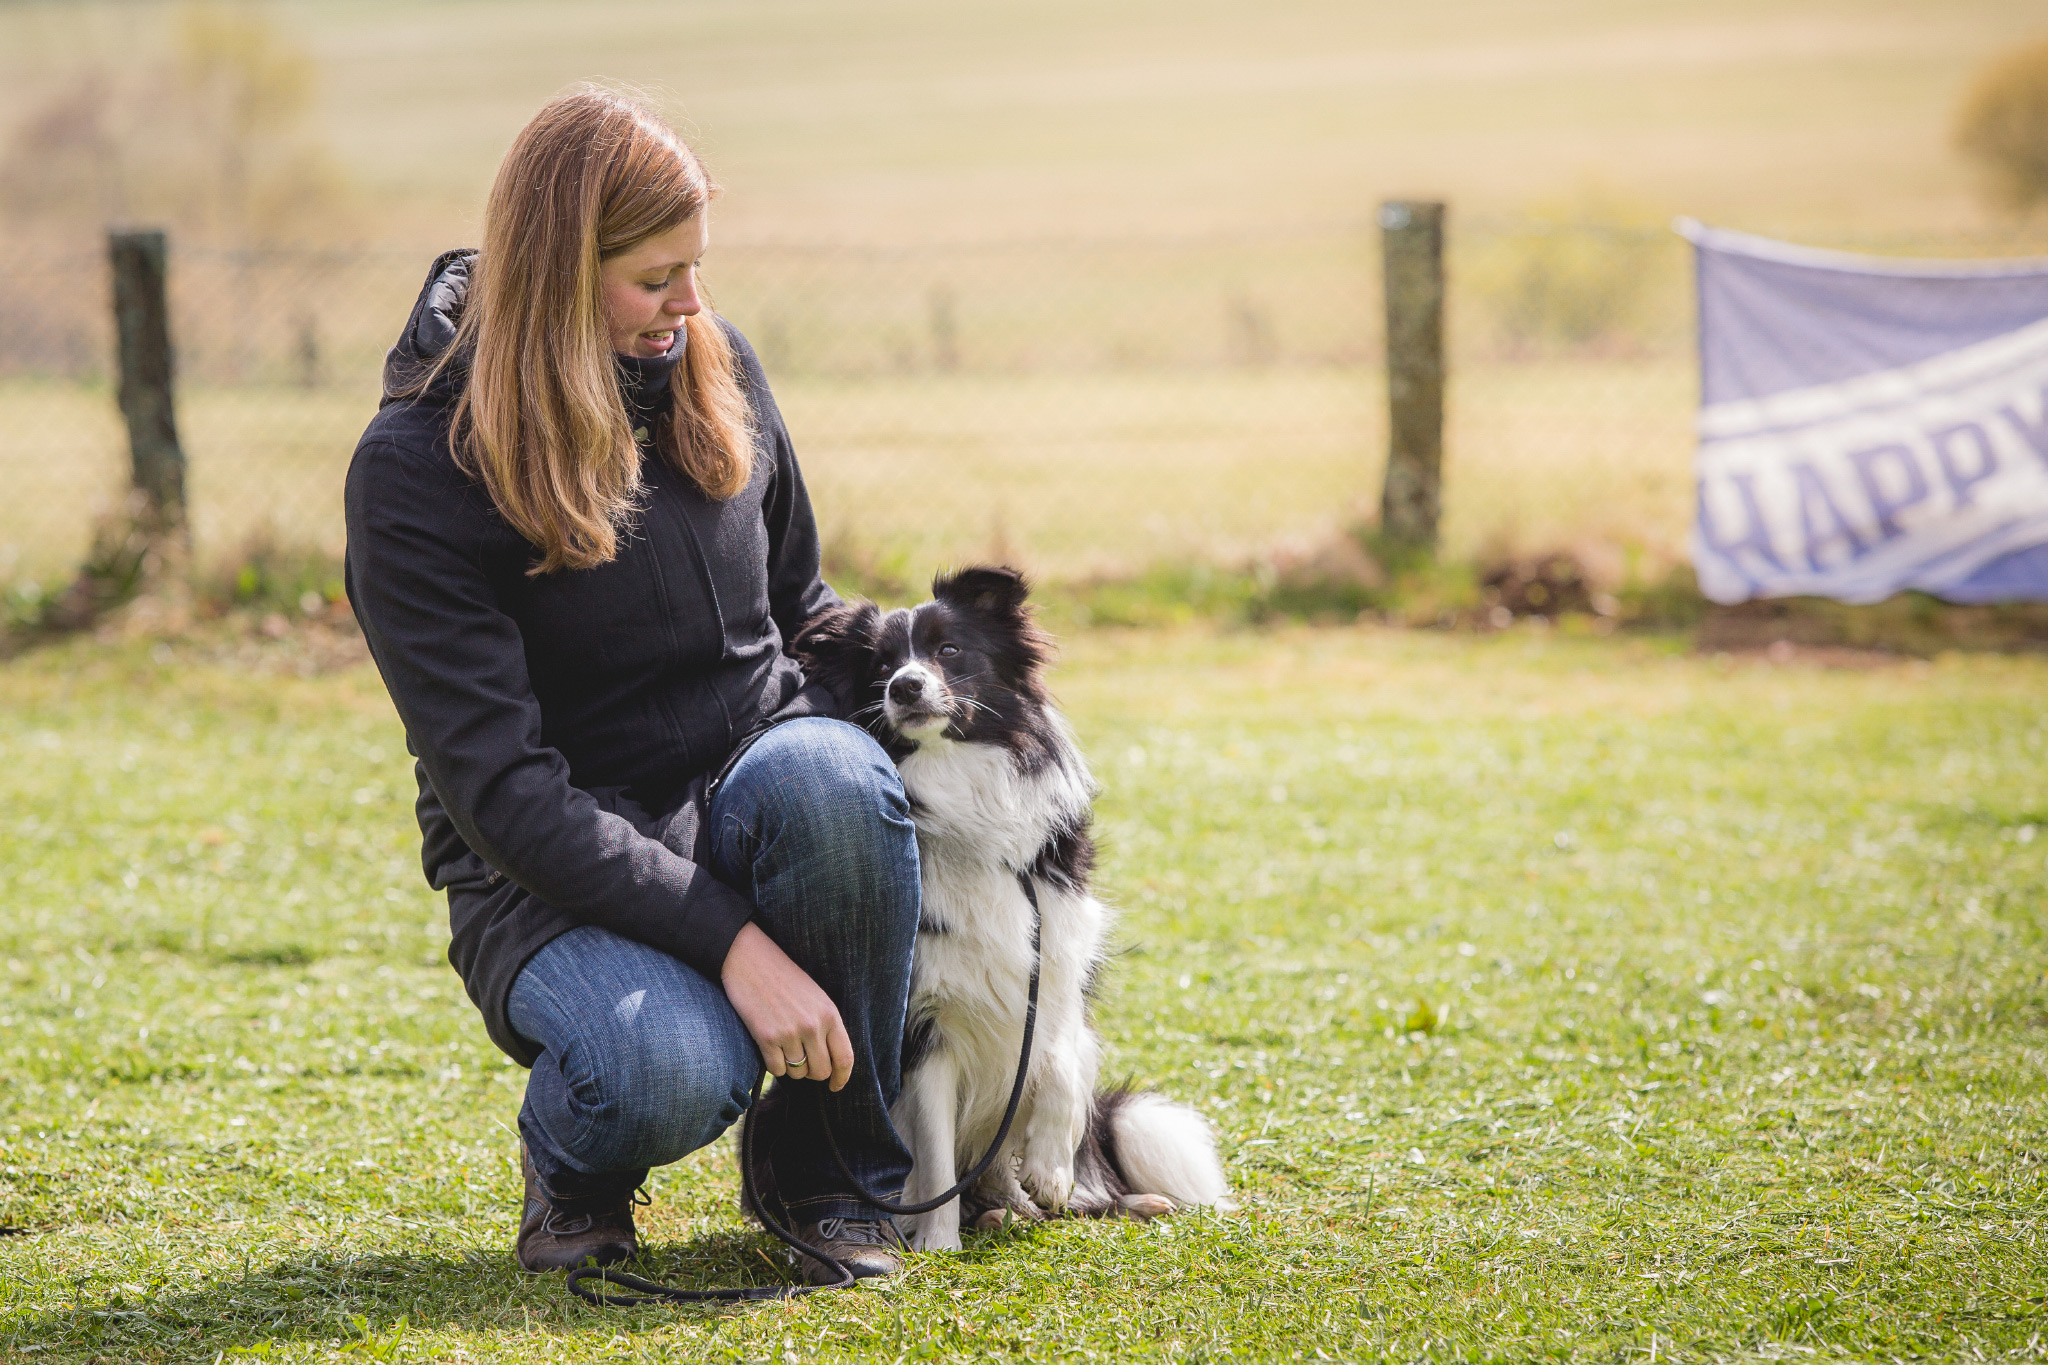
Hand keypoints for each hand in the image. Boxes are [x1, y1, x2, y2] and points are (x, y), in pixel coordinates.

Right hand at [718, 923, 855, 1090]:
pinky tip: (770, 1045)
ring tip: (784, 1044)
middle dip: (813, 1072)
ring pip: (798, 1073)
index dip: (842, 1078)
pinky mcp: (766, 1038)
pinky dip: (775, 1064)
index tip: (836, 1086)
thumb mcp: (815, 998)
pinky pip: (777, 1070)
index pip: (844, 1058)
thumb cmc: (784, 978)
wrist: (750, 960)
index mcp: (829, 1014)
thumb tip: (830, 1062)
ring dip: (792, 1067)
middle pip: (821, 1072)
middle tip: (803, 1061)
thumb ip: (826, 1026)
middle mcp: (812, 1026)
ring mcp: (789, 1033)